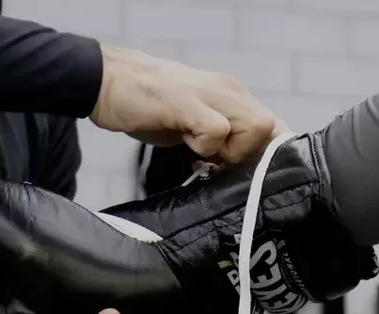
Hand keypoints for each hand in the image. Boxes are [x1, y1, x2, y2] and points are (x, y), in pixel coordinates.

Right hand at [90, 44, 280, 163]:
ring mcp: (210, 94)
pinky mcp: (187, 103)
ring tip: (198, 148)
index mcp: (232, 95)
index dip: (260, 154)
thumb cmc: (148, 105)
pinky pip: (218, 129)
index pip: (273, 127)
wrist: (105, 80)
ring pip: (255, 127)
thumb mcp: (194, 122)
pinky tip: (185, 143)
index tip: (234, 168)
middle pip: (271, 128)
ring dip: (230, 150)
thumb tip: (239, 166)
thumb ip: (220, 138)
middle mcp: (228, 90)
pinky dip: (206, 146)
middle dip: (248, 155)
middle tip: (215, 160)